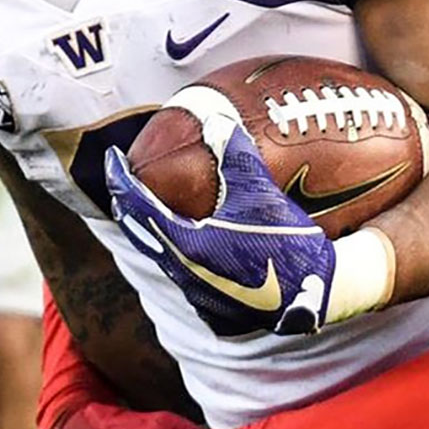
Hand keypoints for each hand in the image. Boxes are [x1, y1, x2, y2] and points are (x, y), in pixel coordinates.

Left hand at [105, 113, 335, 335]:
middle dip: (128, 203)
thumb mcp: (261, 192)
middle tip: (125, 179)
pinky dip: (173, 250)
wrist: (315, 295)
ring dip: (149, 228)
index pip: (136, 204)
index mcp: (185, 242)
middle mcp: (182, 270)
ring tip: (151, 206)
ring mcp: (196, 293)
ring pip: (158, 255)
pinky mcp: (213, 308)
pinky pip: (180, 273)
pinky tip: (188, 240)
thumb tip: (216, 120)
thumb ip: (235, 154)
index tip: (113, 157)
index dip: (120, 178)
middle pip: (139, 231)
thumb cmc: (287, 242)